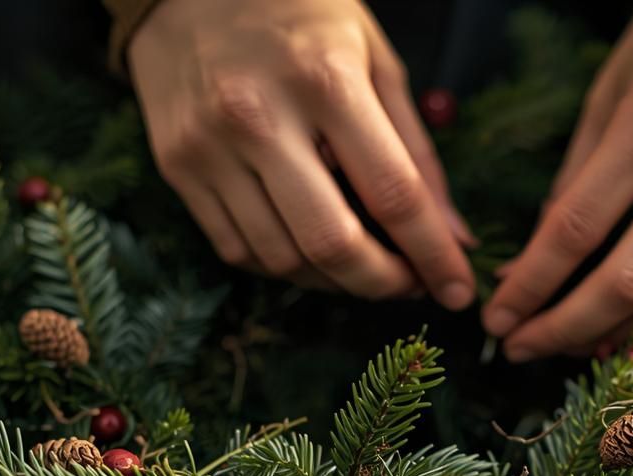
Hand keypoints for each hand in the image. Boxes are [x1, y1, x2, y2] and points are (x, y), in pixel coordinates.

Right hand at [128, 0, 475, 306]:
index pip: (393, 193)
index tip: (456, 290)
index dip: (433, 254)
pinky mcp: (176, 166)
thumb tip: (454, 236)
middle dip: (382, 283)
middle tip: (408, 285)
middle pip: (332, 243)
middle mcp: (259, 116)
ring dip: (334, 279)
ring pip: (281, 259)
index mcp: (324, 80)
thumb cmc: (296, 10)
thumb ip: (415, 150)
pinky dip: (283, 265)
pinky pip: (236, 248)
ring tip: (363, 264)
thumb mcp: (373, 57)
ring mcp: (208, 146)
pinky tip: (309, 249)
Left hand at [484, 0, 632, 359]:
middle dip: (565, 330)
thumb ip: (576, 181)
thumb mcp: (613, 90)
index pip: (576, 230)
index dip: (530, 287)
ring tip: (585, 345)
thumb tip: (531, 268)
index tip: (498, 320)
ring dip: (626, 342)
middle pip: (631, 283)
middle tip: (526, 348)